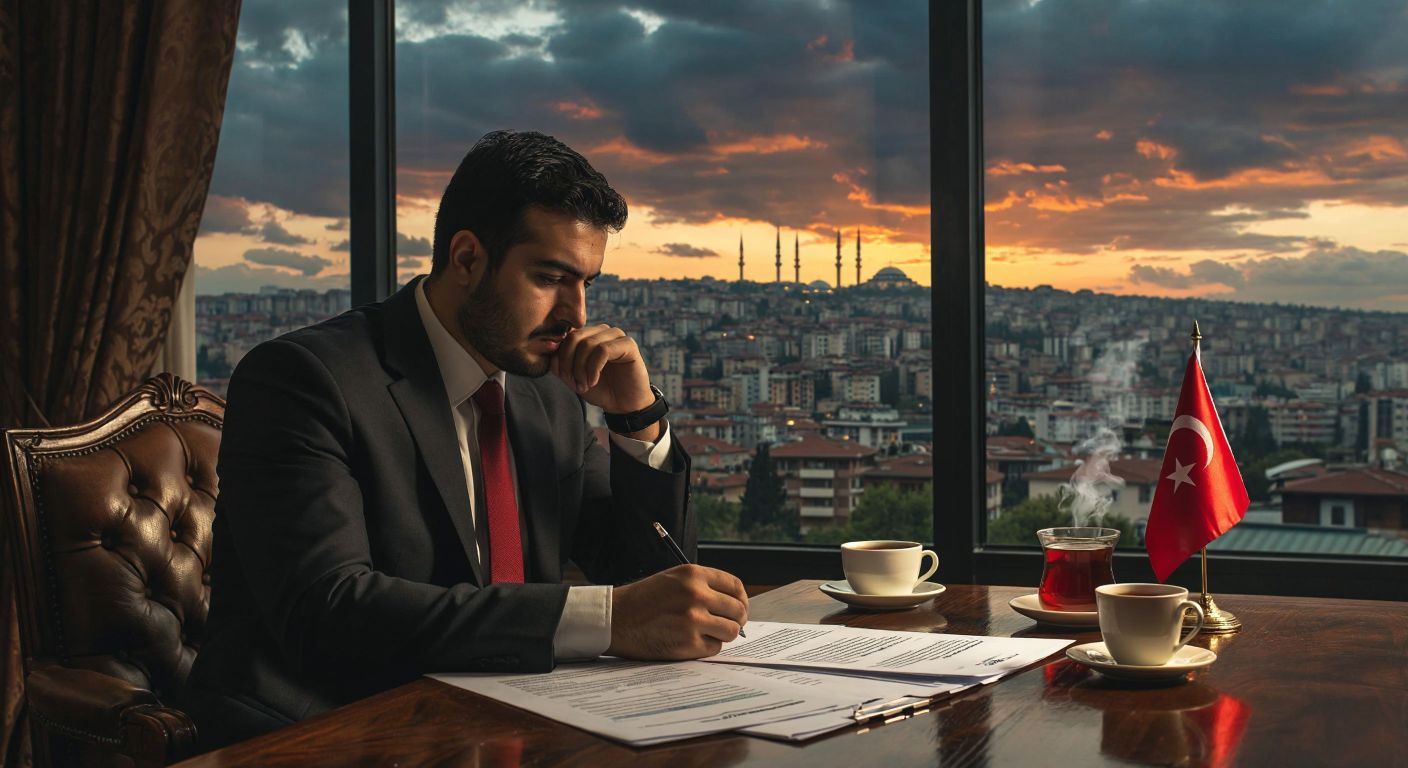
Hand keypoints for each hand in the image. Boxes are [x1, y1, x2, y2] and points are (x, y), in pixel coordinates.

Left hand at [551, 324, 657, 430]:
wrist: (623, 405)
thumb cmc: (600, 389)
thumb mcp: (573, 377)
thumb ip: (559, 363)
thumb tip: (550, 350)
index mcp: (589, 335)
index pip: (566, 336)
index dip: (561, 357)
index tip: (565, 378)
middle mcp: (602, 331)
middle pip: (574, 337)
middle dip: (569, 363)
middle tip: (574, 383)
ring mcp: (616, 335)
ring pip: (588, 344)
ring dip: (581, 368)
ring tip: (585, 384)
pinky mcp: (628, 344)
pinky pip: (603, 350)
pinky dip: (594, 368)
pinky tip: (594, 381)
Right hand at [606, 564, 748, 659]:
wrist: (615, 619)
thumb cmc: (643, 599)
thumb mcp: (673, 579)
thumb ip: (703, 586)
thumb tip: (734, 603)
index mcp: (693, 575)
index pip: (735, 586)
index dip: (741, 599)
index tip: (739, 607)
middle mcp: (695, 595)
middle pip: (738, 610)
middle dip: (737, 619)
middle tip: (729, 624)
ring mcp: (693, 620)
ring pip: (731, 631)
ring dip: (723, 634)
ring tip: (709, 633)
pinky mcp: (687, 644)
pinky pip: (714, 648)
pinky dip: (707, 647)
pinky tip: (692, 641)